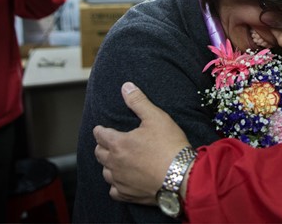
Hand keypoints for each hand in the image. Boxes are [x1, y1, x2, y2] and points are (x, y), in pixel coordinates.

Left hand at [93, 82, 189, 204]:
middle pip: (99, 154)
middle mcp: (115, 163)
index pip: (100, 135)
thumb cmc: (169, 145)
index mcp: (118, 143)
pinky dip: (116, 185)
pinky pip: (114, 191)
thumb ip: (138, 101)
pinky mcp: (128, 194)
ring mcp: (120, 180)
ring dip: (108, 165)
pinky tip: (122, 181)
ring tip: (115, 161)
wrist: (181, 174)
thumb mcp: (156, 117)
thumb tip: (126, 87)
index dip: (100, 130)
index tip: (100, 129)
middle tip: (107, 143)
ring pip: (106, 172)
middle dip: (102, 146)